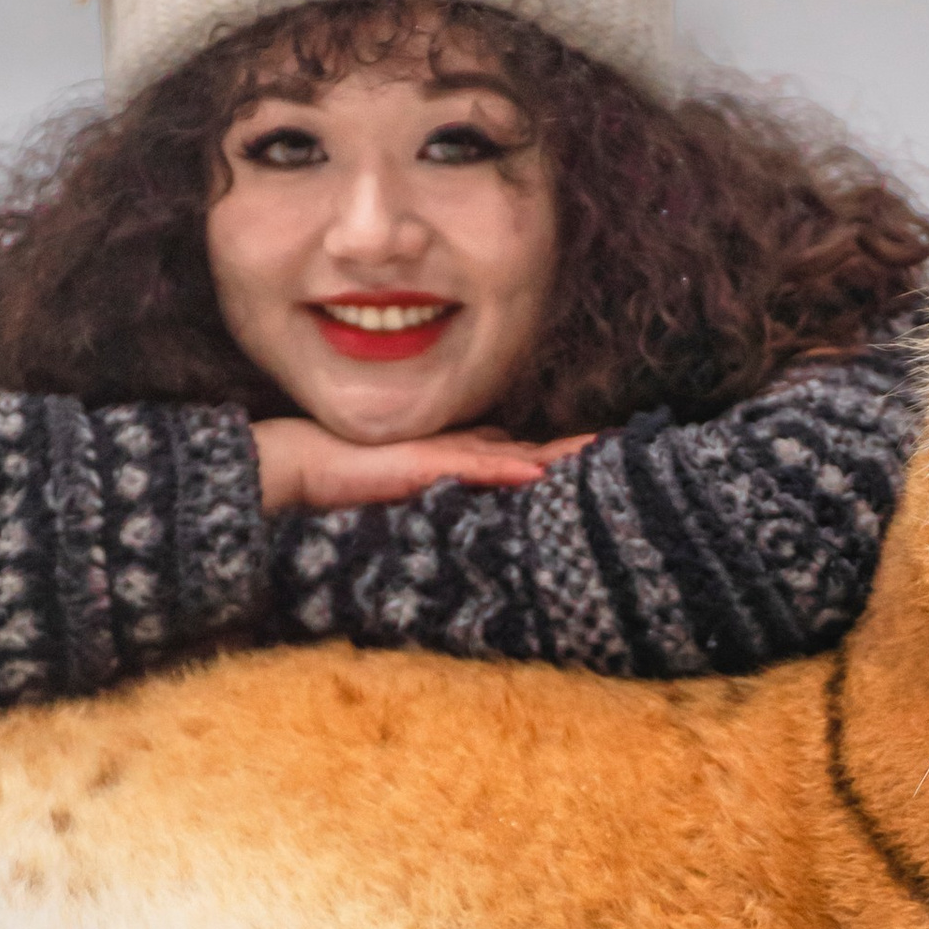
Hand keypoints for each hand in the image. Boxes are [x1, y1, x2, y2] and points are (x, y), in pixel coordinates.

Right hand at [253, 418, 593, 514]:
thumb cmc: (348, 476)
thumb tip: (498, 476)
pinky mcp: (421, 465)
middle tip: (630, 444)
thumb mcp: (414, 485)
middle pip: (535, 449)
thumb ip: (453, 477)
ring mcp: (445, 455)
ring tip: (603, 451)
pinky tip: (534, 475)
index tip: (609, 453)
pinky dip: (504, 471)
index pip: (527, 455)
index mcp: (464, 457)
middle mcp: (462, 451)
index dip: (567, 455)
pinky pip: (470, 468)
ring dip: (558, 454)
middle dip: (579, 449)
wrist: (299, 466)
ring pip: (515, 454)